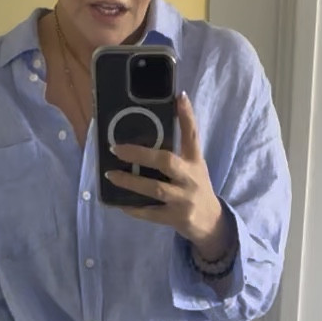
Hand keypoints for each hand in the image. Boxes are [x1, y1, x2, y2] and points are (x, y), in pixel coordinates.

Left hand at [104, 94, 232, 258]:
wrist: (211, 222)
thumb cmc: (196, 187)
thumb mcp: (194, 166)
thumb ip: (180, 149)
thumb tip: (158, 124)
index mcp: (195, 162)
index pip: (193, 135)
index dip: (187, 116)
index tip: (179, 97)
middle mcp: (190, 178)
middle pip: (166, 161)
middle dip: (140, 153)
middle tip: (116, 148)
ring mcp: (183, 199)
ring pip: (155, 188)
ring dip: (130, 181)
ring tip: (110, 174)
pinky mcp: (175, 218)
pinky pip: (150, 213)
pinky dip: (134, 208)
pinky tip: (119, 203)